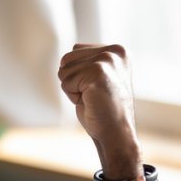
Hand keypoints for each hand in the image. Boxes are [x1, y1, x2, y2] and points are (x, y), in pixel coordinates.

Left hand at [57, 44, 141, 177]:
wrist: (116, 131)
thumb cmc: (103, 108)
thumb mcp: (97, 78)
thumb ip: (86, 63)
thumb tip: (63, 59)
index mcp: (117, 50)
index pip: (75, 50)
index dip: (77, 73)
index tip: (95, 86)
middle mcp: (115, 51)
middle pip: (67, 58)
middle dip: (72, 80)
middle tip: (92, 94)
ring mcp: (107, 60)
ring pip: (64, 70)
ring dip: (73, 88)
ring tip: (92, 97)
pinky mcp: (98, 73)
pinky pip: (66, 83)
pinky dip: (72, 96)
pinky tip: (90, 101)